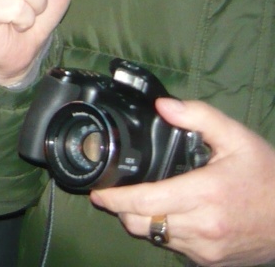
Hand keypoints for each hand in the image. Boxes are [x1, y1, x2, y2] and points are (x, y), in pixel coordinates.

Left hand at [91, 99, 274, 265]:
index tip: (98, 190)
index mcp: (204, 194)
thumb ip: (199, 117)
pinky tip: (171, 215)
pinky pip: (174, 247)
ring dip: (143, 220)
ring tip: (143, 202)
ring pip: (155, 237)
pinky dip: (165, 232)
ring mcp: (206, 248)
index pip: (144, 201)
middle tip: (116, 193)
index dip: (114, 197)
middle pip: (141, 223)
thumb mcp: (238, 139)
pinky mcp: (211, 261)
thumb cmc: (268, 178)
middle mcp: (202, 226)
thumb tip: (163, 105)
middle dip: (121, 209)